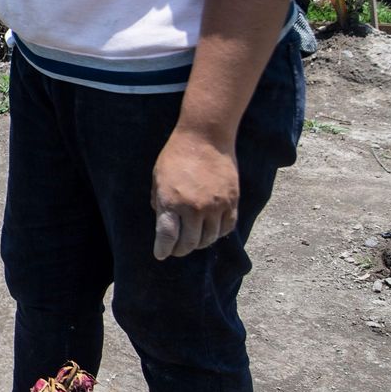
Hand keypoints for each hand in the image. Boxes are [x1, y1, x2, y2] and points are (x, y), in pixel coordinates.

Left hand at [150, 129, 239, 259]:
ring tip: (194, 240)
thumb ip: (160, 201)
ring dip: (200, 243)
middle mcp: (193, 207)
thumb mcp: (158, 177)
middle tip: (177, 250)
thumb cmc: (177, 155)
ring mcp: (215, 206)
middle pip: (189, 243)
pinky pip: (227, 228)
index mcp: (171, 201)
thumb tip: (163, 220)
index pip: (167, 236)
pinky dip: (218, 233)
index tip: (161, 254)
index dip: (163, 249)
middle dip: (180, 250)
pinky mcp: (231, 201)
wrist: (206, 137)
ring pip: (209, 238)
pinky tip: (211, 230)